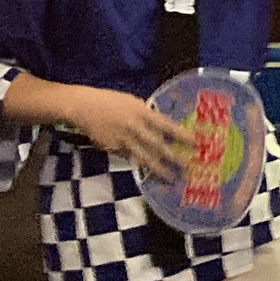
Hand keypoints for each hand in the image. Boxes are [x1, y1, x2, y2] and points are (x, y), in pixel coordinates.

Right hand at [70, 87, 193, 175]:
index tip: (196, 143)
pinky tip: (148, 172)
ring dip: (158, 169)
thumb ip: (147, 115)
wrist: (84, 107)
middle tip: (188, 167)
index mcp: (141, 113)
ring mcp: (122, 141)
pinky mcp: (112, 149)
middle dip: (173, 157)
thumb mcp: (133, 103)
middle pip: (157, 146)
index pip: (166, 125)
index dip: (181, 135)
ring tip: (171, 179)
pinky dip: (139, 164)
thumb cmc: (111, 101)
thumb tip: (161, 128)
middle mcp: (134, 128)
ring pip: (143, 158)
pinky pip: (129, 158)